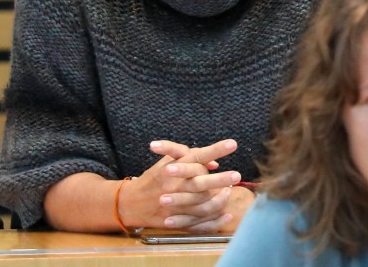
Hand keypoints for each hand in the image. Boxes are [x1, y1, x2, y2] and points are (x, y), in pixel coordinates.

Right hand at [120, 138, 253, 232]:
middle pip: (201, 183)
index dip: (216, 150)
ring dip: (219, 200)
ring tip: (229, 193)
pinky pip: (198, 224)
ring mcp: (174, 206)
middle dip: (220, 179)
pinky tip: (226, 215)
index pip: (197, 156)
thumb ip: (189, 158)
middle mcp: (173, 186)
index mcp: (172, 168)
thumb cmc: (153, 179)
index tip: (233, 144)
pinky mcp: (175, 221)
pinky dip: (214, 220)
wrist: (130, 204)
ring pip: (202, 205)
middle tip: (237, 175)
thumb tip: (213, 163)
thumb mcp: (167, 163)